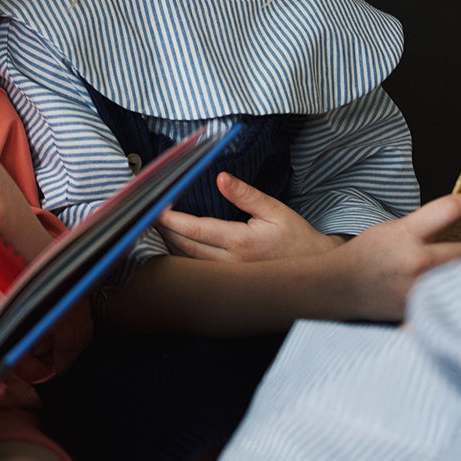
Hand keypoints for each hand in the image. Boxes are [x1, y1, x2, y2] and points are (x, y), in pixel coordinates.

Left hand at [158, 173, 345, 262]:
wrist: (313, 269)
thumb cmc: (295, 237)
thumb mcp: (275, 210)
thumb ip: (246, 194)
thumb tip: (221, 178)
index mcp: (240, 242)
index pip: (195, 231)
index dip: (171, 219)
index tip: (156, 207)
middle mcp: (230, 263)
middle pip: (183, 247)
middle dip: (163, 230)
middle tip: (147, 213)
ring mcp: (228, 276)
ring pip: (187, 262)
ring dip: (168, 244)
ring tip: (154, 226)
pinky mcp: (228, 282)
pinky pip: (197, 269)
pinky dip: (181, 256)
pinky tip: (173, 243)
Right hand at [336, 192, 460, 320]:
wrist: (340, 288)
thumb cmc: (366, 255)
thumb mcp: (391, 229)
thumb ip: (424, 226)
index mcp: (406, 235)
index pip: (451, 210)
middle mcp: (416, 262)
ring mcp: (420, 288)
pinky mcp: (422, 308)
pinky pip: (453, 293)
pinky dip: (456, 285)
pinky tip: (448, 281)